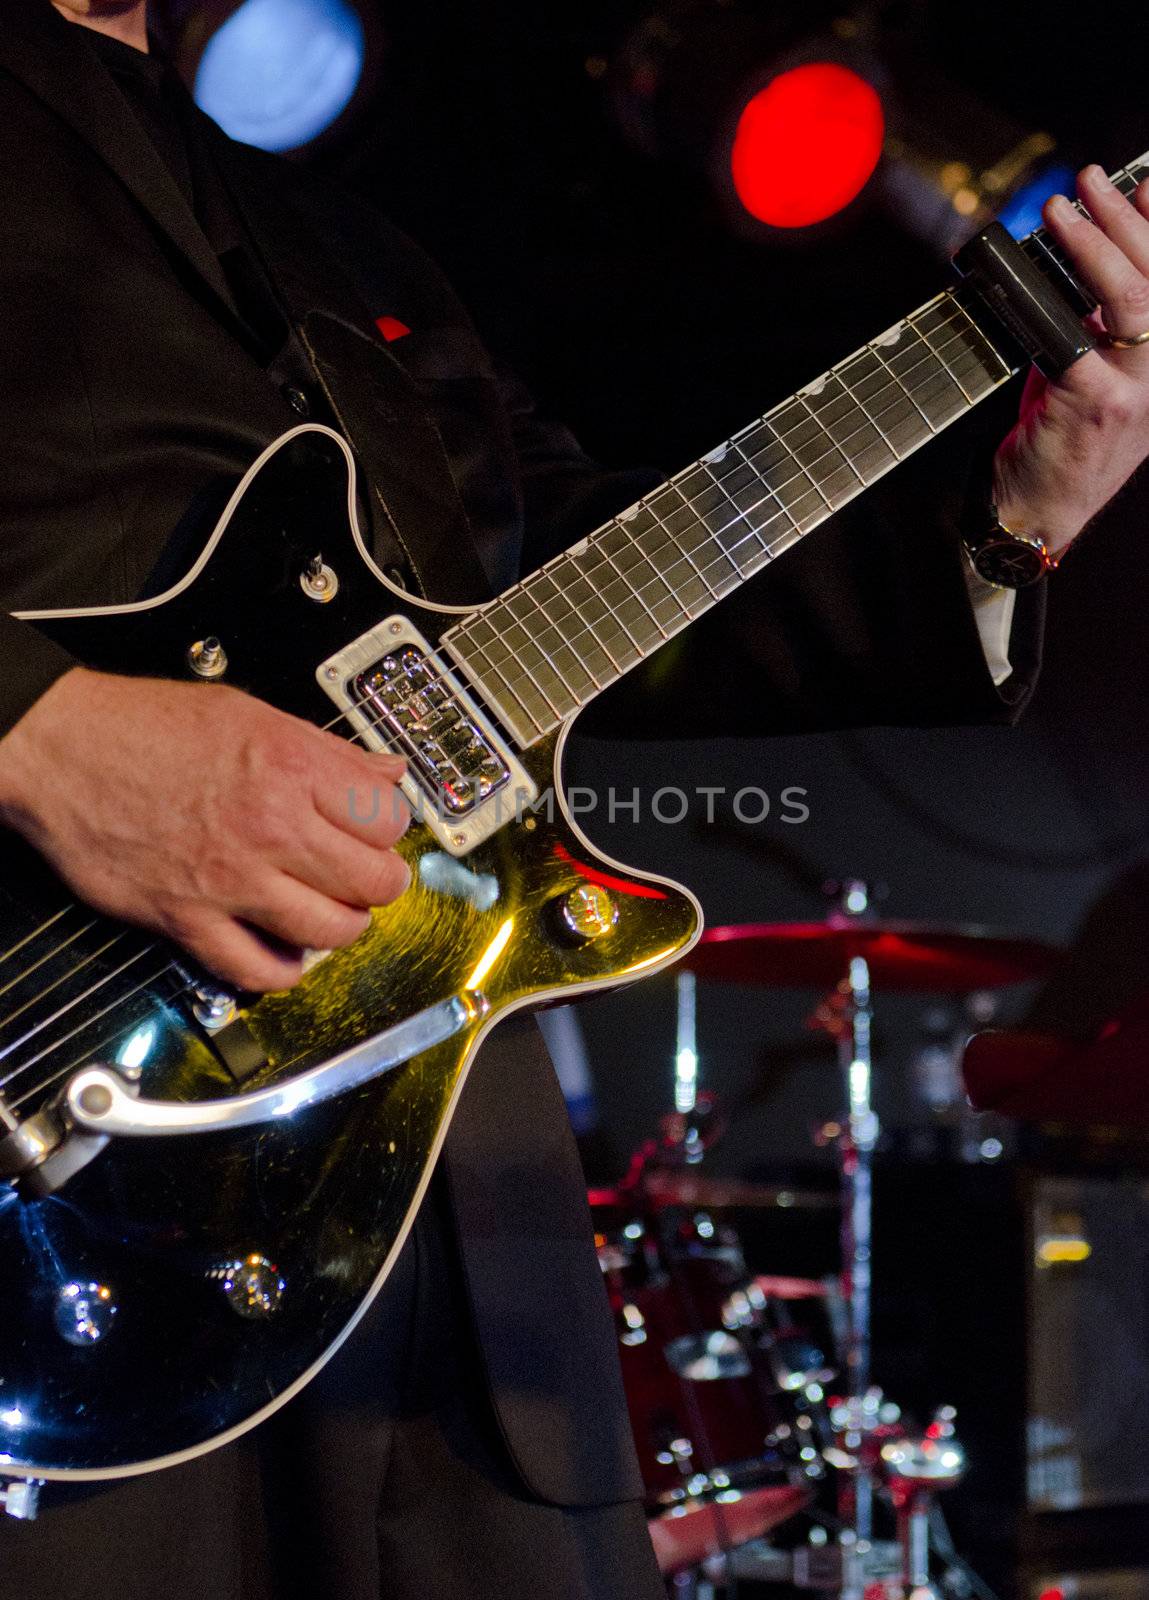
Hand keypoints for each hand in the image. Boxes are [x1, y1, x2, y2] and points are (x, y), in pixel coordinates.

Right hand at [0, 668, 410, 991]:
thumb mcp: (251, 713)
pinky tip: (286, 951)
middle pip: (373, 882)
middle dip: (379, 883)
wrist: (61, 749)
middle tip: (365, 877)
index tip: (377, 832)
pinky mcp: (189, 920)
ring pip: (331, 931)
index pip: (389, 820)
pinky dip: (284, 971)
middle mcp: (270, 825)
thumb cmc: (145, 727)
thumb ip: (327, 750)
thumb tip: (387, 773)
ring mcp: (231, 879)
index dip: (389, 828)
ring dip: (341, 927)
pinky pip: (260, 969)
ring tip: (330, 910)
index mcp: (291, 766)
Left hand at [991, 164, 1148, 556]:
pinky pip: (1077, 337)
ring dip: (1093, 244)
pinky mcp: (1096, 403)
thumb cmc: (1058, 442)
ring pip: (1131, 297)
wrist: (1037, 511)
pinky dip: (1054, 299)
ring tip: (1060, 209)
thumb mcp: (1089, 375)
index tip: (1142, 182)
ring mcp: (1135, 389)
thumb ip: (1094, 327)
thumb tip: (1081, 262)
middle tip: (1087, 182)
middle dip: (1121, 219)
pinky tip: (1032, 274)